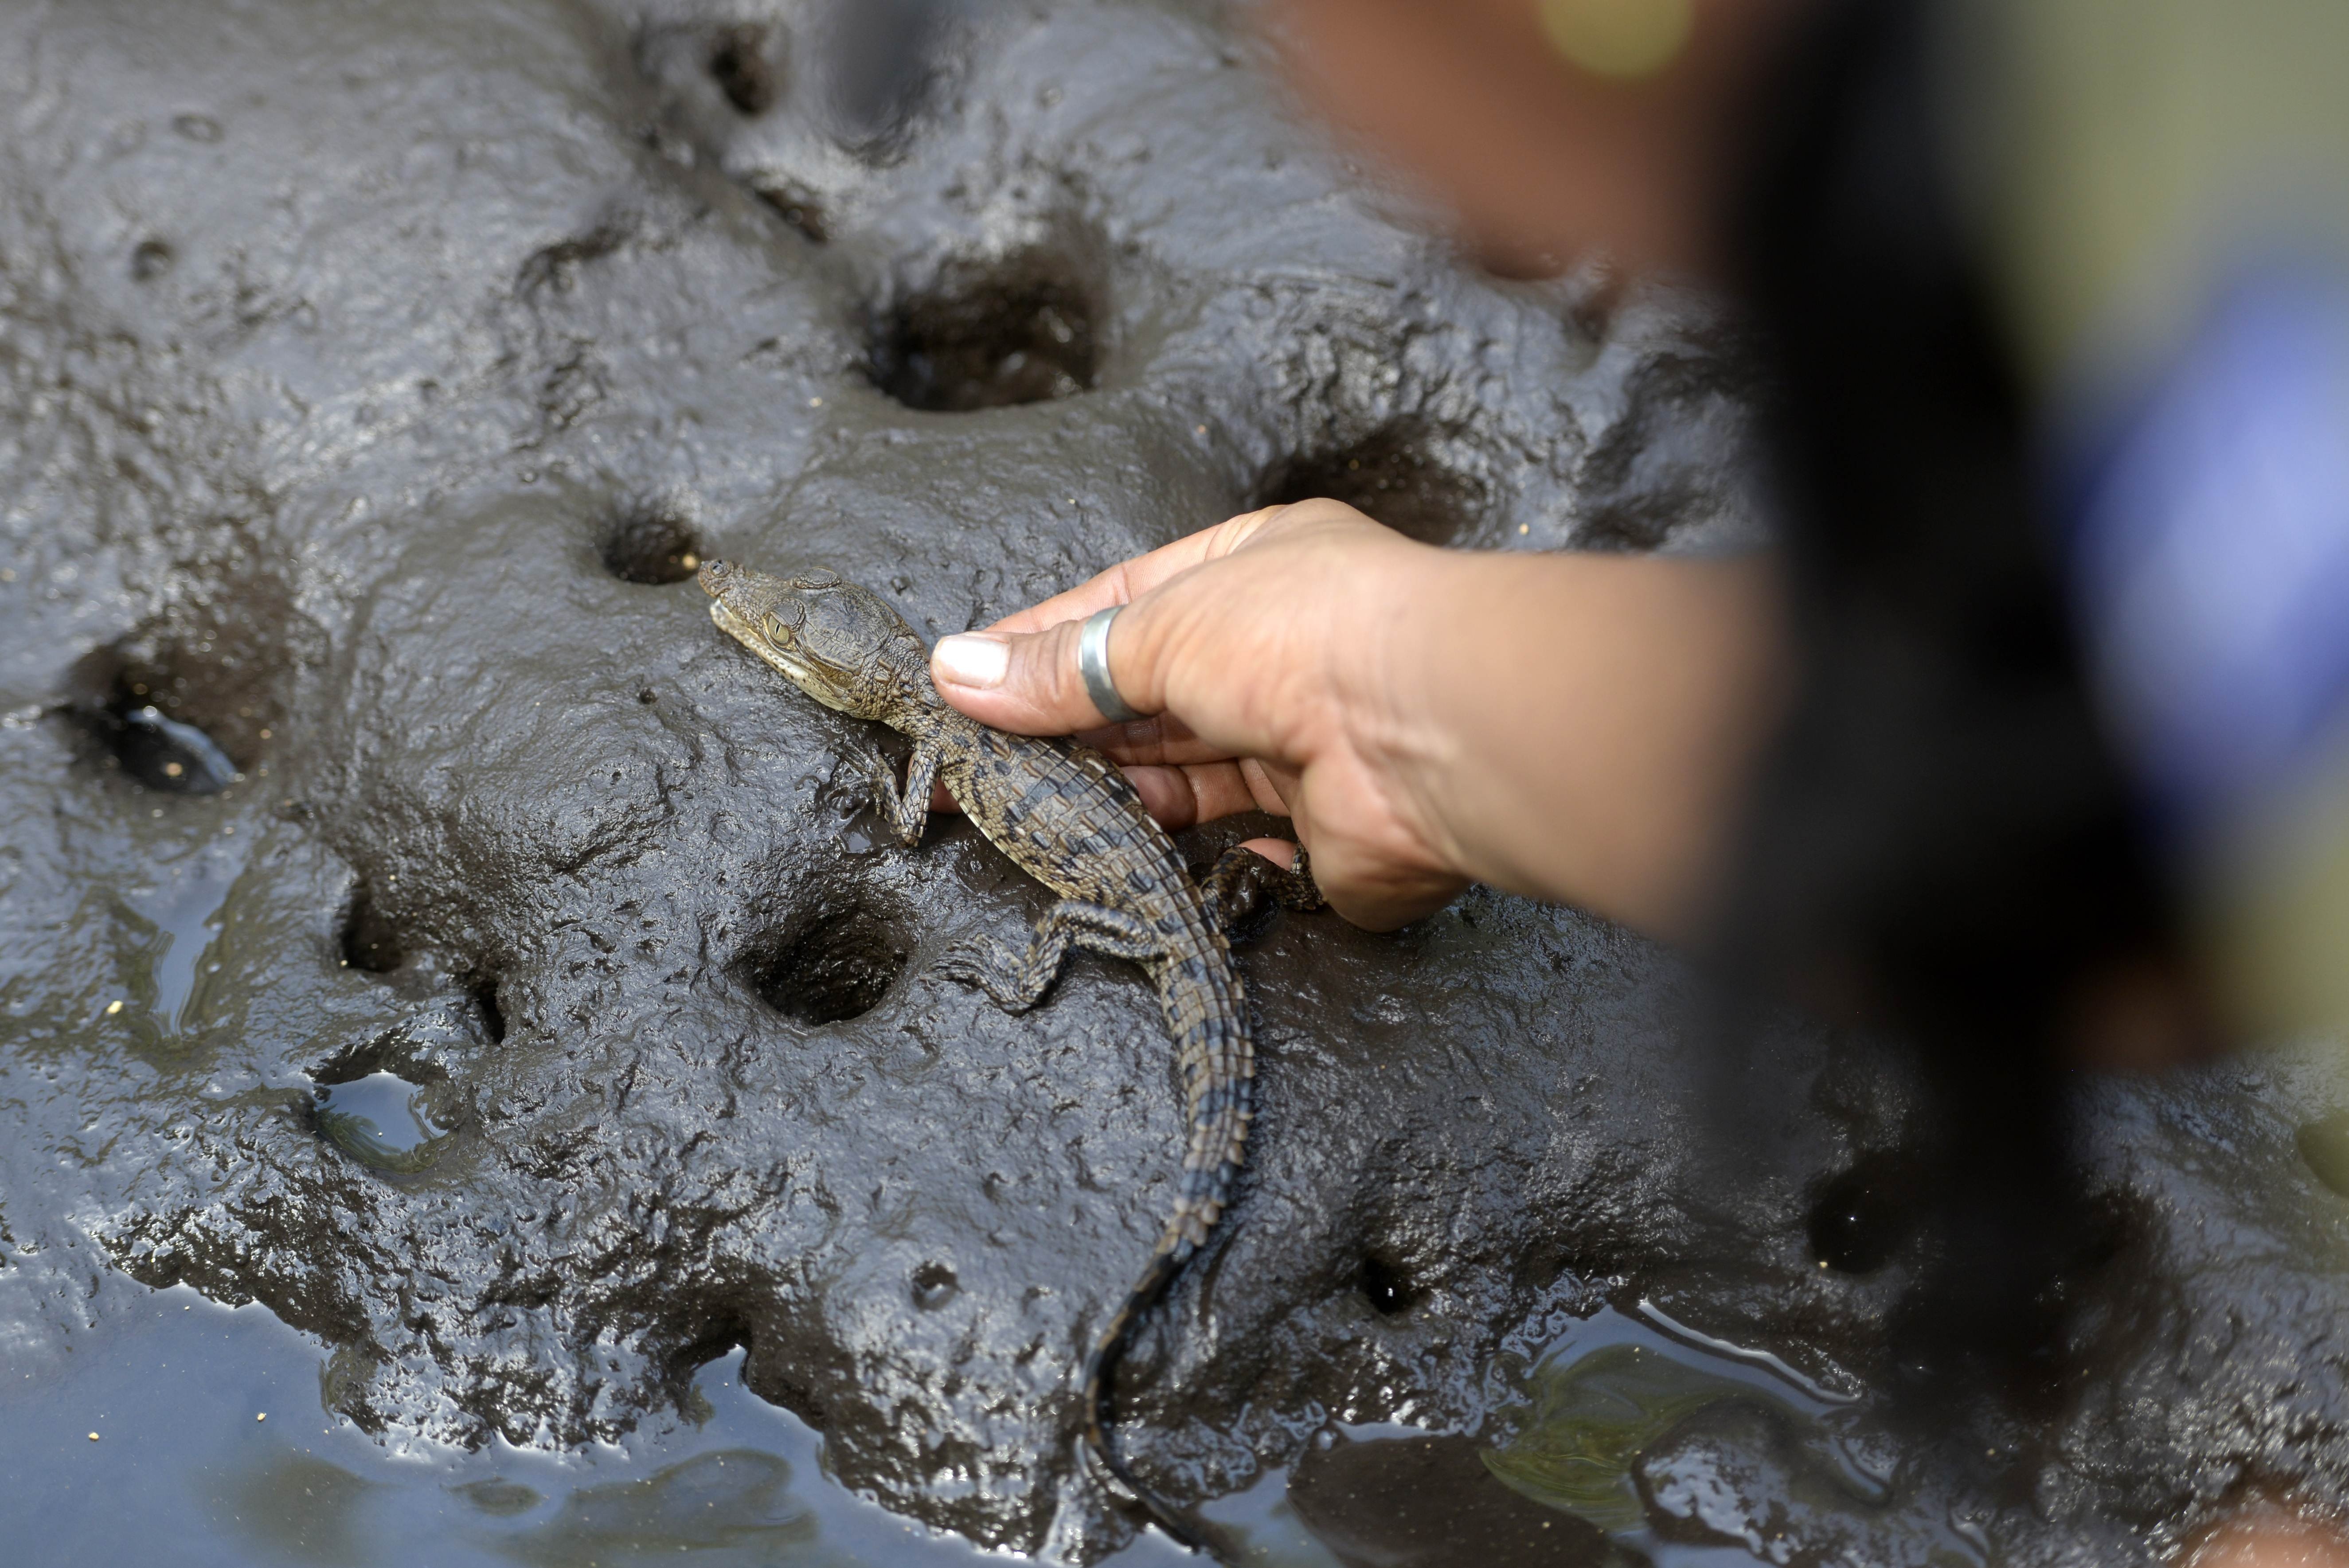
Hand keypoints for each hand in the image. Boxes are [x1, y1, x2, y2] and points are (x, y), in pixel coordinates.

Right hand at [930, 501, 1787, 940]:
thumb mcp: (1157, 628)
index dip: (1041, 647)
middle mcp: (1283, 652)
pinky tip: (1119, 854)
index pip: (1123, 607)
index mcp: (1254, 570)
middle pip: (1149, 696)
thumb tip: (954, 672)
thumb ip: (1061, 664)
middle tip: (974, 768)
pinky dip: (1178, 852)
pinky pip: (1231, 846)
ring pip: (1183, 773)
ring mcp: (1304, 742)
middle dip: (1066, 729)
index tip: (963, 686)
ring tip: (1024, 812)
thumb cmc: (1307, 633)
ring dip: (1111, 793)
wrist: (1430, 729)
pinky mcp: (1320, 832)